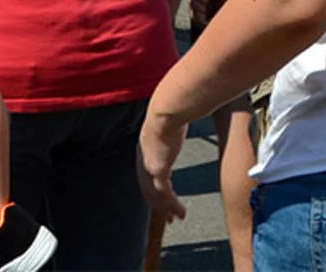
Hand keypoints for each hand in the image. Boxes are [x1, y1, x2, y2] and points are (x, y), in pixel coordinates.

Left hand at [137, 106, 188, 223]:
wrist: (168, 108)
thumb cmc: (171, 108)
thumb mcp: (169, 119)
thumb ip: (173, 124)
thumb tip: (182, 117)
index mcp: (145, 147)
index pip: (146, 173)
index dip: (152, 186)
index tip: (161, 194)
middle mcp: (144, 158)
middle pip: (147, 187)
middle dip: (156, 204)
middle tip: (165, 215)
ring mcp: (150, 165)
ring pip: (154, 194)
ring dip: (165, 208)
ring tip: (174, 217)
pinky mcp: (158, 169)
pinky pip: (164, 193)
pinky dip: (171, 204)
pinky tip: (178, 210)